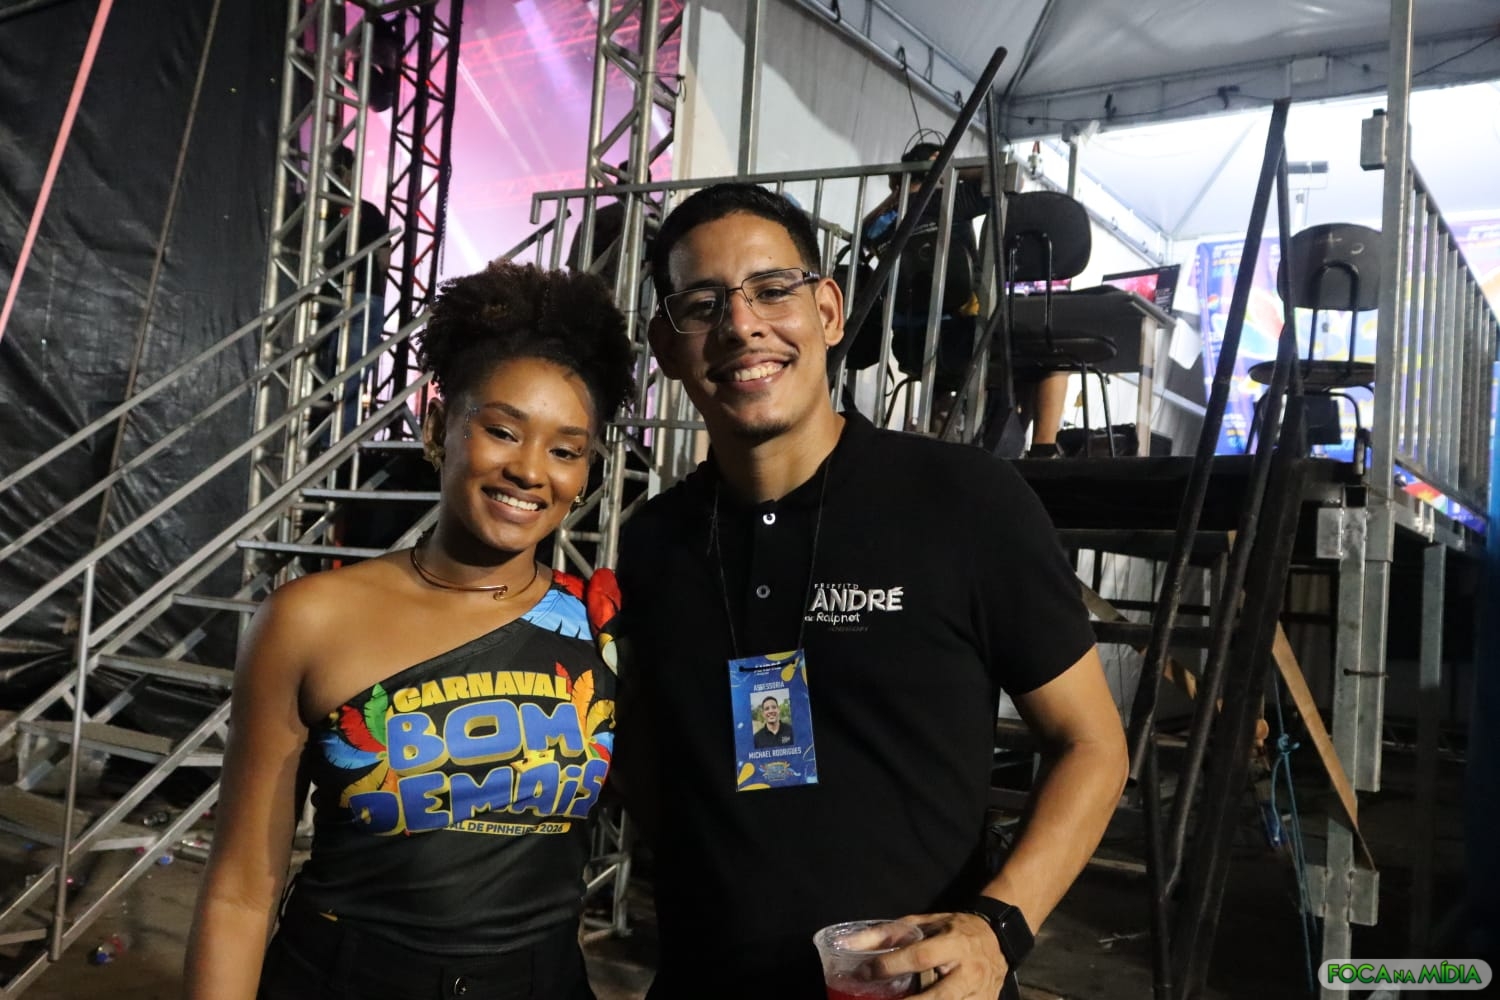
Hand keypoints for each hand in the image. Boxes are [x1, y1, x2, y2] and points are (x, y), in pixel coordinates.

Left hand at [874, 911, 1008, 998]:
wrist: (999, 939)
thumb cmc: (955, 929)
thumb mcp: (924, 923)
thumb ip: (888, 934)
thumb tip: (849, 944)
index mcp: (955, 943)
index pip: (920, 956)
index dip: (891, 966)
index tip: (865, 973)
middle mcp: (970, 971)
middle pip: (938, 997)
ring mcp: (980, 993)